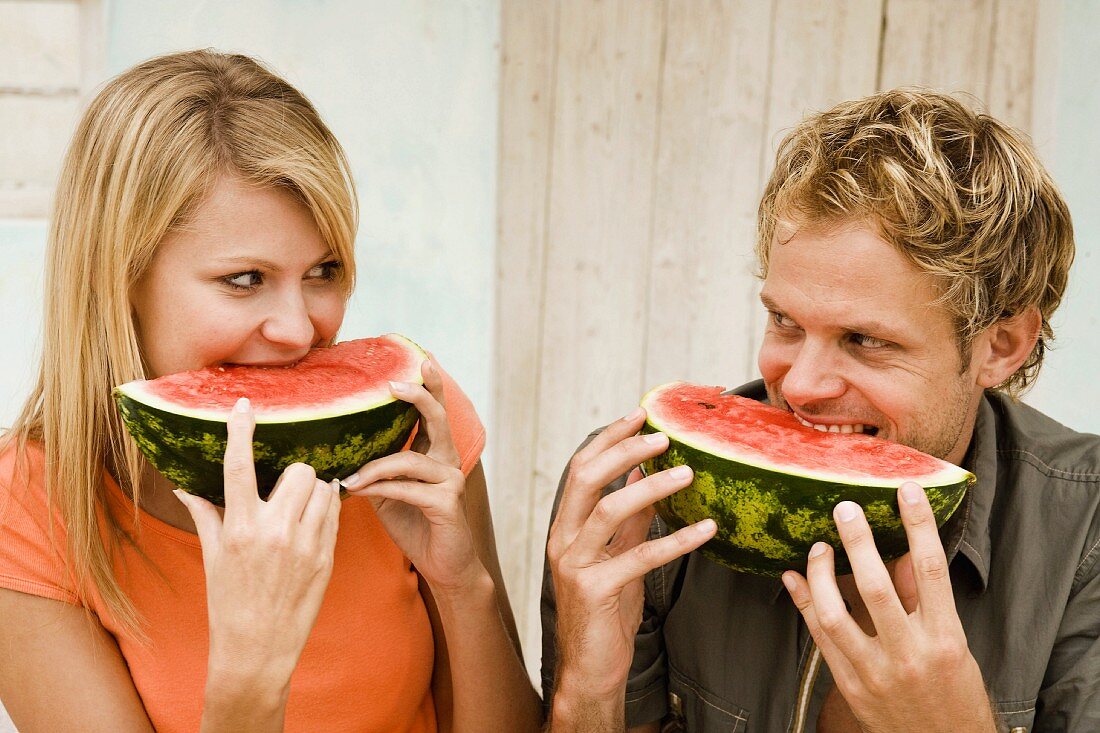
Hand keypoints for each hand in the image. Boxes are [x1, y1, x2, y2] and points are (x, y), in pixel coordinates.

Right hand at [174, 397, 341, 692]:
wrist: (257, 648)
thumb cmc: (229, 601)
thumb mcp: (212, 557)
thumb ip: (205, 515)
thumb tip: (184, 485)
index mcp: (239, 528)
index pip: (238, 467)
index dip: (240, 431)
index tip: (244, 405)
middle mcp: (273, 531)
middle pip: (300, 470)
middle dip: (295, 474)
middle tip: (287, 489)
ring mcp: (305, 544)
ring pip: (324, 488)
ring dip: (315, 491)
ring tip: (302, 508)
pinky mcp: (327, 556)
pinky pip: (335, 513)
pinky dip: (327, 511)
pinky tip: (314, 525)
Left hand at [341, 360, 481, 593]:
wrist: (442, 565)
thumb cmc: (415, 526)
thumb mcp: (389, 493)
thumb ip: (375, 470)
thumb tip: (339, 454)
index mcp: (434, 453)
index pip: (434, 412)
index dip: (430, 384)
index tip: (420, 357)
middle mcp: (447, 461)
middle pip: (438, 418)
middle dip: (418, 396)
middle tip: (393, 384)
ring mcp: (450, 481)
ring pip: (409, 460)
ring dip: (374, 467)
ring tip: (348, 477)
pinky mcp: (447, 503)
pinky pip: (407, 488)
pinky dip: (380, 488)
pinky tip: (358, 491)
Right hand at [547, 408, 716, 708]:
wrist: (590, 669)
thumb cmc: (604, 613)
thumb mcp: (618, 556)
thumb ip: (629, 520)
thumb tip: (647, 477)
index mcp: (566, 526)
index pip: (582, 468)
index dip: (610, 439)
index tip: (641, 415)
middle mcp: (563, 539)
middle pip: (587, 477)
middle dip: (625, 450)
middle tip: (663, 436)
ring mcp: (575, 564)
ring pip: (609, 509)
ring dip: (652, 487)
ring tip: (688, 472)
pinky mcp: (594, 590)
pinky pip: (639, 556)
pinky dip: (676, 539)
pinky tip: (706, 530)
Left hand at [782, 482, 994, 732]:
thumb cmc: (955, 696)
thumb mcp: (956, 647)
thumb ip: (927, 599)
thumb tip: (909, 548)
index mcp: (946, 640)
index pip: (932, 571)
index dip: (918, 526)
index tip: (906, 491)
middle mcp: (910, 655)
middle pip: (877, 587)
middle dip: (857, 542)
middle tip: (844, 507)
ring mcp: (876, 673)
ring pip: (837, 614)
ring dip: (821, 573)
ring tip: (819, 545)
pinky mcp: (850, 686)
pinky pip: (819, 637)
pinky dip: (803, 603)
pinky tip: (794, 577)